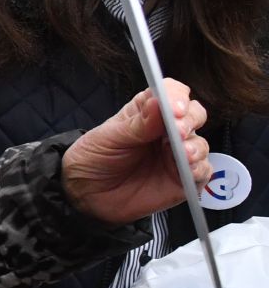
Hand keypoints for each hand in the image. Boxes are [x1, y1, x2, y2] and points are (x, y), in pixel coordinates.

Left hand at [62, 80, 210, 223]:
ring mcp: (176, 154)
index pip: (171, 93)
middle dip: (190, 120)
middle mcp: (167, 131)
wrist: (86, 194)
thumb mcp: (108, 138)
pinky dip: (199, 169)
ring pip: (200, 143)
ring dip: (195, 147)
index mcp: (148, 112)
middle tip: (178, 131)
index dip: (176, 96)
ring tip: (184, 154)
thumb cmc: (94, 159)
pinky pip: (201, 171)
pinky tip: (189, 170)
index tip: (173, 108)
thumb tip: (158, 102)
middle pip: (193, 115)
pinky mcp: (182, 179)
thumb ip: (136, 124)